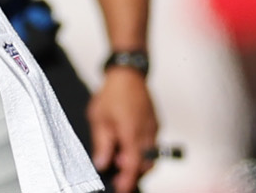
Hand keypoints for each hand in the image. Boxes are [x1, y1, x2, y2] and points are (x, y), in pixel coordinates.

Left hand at [89, 69, 158, 192]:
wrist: (127, 74)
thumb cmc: (112, 94)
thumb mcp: (99, 119)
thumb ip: (102, 144)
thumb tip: (102, 164)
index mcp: (132, 134)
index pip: (133, 166)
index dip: (127, 181)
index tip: (121, 189)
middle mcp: (148, 135)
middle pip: (145, 164)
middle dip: (133, 173)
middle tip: (117, 175)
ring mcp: (154, 130)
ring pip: (150, 156)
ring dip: (137, 162)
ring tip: (119, 159)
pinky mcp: (156, 125)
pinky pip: (151, 145)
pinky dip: (141, 151)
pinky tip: (127, 145)